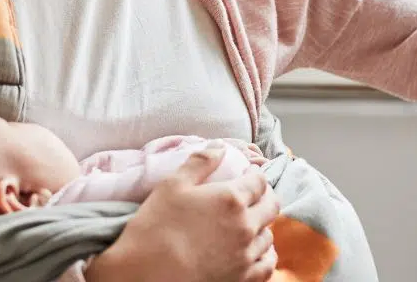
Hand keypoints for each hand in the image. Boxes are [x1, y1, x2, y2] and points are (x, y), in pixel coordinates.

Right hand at [89, 142, 279, 281]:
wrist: (144, 275)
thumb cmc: (154, 228)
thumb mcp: (172, 185)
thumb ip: (200, 162)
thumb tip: (220, 147)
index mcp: (231, 199)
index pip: (259, 180)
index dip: (254, 174)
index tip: (247, 175)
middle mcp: (245, 226)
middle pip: (271, 205)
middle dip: (264, 196)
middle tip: (251, 196)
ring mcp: (246, 255)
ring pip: (269, 235)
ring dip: (261, 225)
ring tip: (248, 224)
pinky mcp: (243, 279)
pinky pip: (267, 264)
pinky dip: (264, 254)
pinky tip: (254, 251)